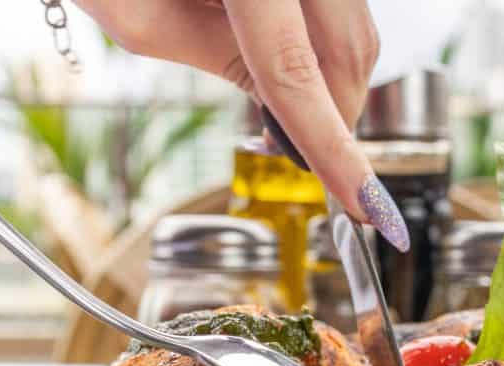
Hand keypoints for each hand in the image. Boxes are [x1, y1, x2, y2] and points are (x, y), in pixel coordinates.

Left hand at [74, 0, 408, 249]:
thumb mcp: (136, 12)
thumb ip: (212, 58)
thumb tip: (278, 104)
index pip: (295, 73)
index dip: (332, 150)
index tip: (367, 208)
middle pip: (348, 53)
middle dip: (336, 118)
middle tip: (298, 150)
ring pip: (357, 33)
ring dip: (330, 80)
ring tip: (279, 96)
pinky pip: (344, 9)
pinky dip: (323, 45)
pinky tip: (283, 51)